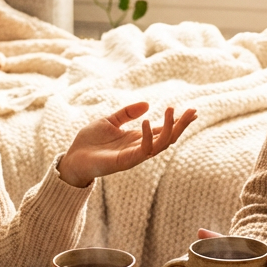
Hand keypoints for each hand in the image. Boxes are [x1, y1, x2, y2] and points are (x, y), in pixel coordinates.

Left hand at [57, 102, 196, 187]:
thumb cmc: (89, 141)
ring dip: (170, 129)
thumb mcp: (109, 121)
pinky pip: (143, 151)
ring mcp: (134, 155)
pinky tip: (147, 122)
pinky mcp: (125, 161)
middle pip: (168, 138)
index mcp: (137, 138)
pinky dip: (148, 137)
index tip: (192, 111)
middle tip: (193, 112)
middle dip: (181, 125)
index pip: (164, 130)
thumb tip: (147, 104)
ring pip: (161, 145)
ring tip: (172, 112)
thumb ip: (127, 113)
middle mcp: (139, 147)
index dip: (178, 121)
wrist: (73, 157)